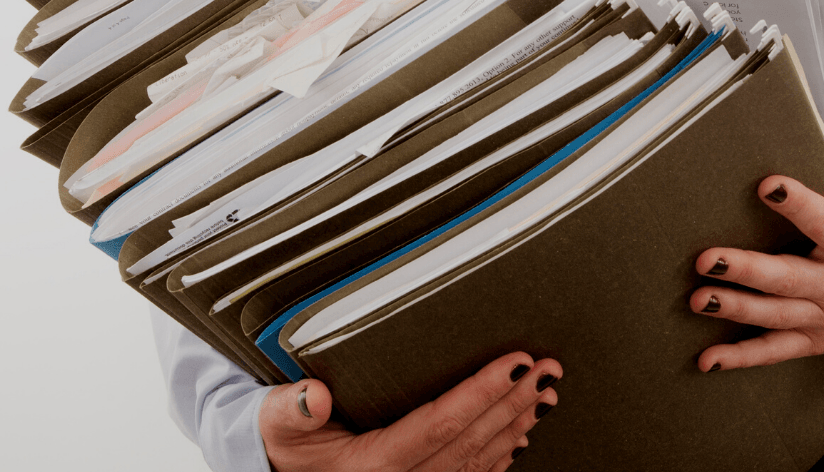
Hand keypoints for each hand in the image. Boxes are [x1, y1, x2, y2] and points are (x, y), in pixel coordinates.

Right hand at [259, 352, 560, 471]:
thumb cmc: (284, 444)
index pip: (441, 424)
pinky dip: (502, 453)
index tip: (515, 362)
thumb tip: (314, 396)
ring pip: (479, 461)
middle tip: (546, 368)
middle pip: (471, 442)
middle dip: (514, 402)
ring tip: (546, 392)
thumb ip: (291, 409)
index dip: (482, 391)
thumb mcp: (277, 423)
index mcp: (372, 466)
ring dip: (517, 424)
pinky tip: (521, 431)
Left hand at [690, 86, 823, 370]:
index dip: (797, 203)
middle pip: (789, 278)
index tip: (767, 184)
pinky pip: (779, 350)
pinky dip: (744, 358)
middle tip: (708, 259)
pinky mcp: (822, 338)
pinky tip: (709, 359)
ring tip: (699, 299)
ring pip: (778, 317)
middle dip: (747, 270)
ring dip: (736, 310)